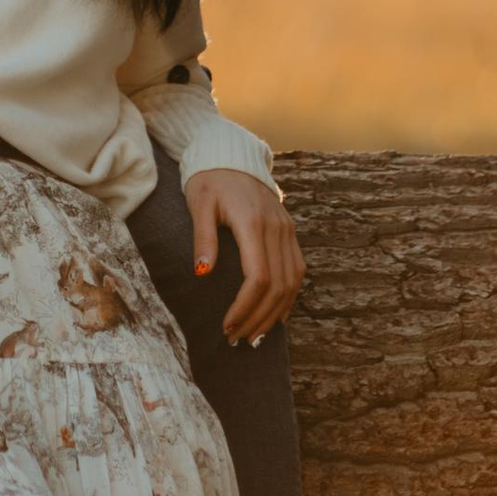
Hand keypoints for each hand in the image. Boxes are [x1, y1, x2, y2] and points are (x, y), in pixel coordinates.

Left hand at [192, 167, 305, 343]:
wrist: (231, 156)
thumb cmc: (209, 180)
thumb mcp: (199, 204)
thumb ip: (203, 238)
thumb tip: (203, 274)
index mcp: (254, 223)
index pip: (258, 277)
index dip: (245, 307)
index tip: (227, 327)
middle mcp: (277, 229)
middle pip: (278, 286)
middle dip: (259, 318)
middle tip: (237, 340)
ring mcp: (287, 230)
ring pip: (292, 283)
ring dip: (275, 314)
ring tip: (254, 336)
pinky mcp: (289, 232)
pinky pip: (297, 271)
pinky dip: (288, 297)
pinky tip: (275, 317)